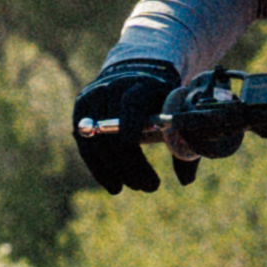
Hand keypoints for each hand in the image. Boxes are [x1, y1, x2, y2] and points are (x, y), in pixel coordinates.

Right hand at [68, 59, 179, 196]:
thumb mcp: (176, 114)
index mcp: (141, 83)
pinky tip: (114, 186)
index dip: (130, 123)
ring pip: (97, 142)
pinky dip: (100, 170)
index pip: (131, 102)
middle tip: (151, 187)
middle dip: (131, 163)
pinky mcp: (81, 114)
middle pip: (112, 129)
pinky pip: (86, 147)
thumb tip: (186, 181)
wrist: (135, 79)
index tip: (132, 145)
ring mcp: (92, 100)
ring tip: (136, 187)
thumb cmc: (161, 102)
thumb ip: (183, 142)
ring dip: (116, 172)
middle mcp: (111, 88)